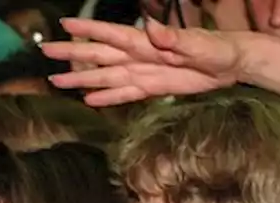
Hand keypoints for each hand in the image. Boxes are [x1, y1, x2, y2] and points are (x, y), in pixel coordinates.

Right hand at [40, 18, 243, 106]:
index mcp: (148, 42)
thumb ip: (174, 38)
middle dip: (73, 54)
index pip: (112, 35)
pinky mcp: (152, 88)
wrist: (233, 64)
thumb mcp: (200, 44)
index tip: (64, 25)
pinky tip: (88, 100)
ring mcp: (143, 73)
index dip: (88, 31)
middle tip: (47, 53)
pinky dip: (106, 98)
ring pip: (105, 76)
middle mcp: (140, 56)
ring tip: (56, 82)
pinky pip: (124, 94)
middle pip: (100, 55)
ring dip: (81, 79)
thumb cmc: (219, 49)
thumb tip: (150, 28)